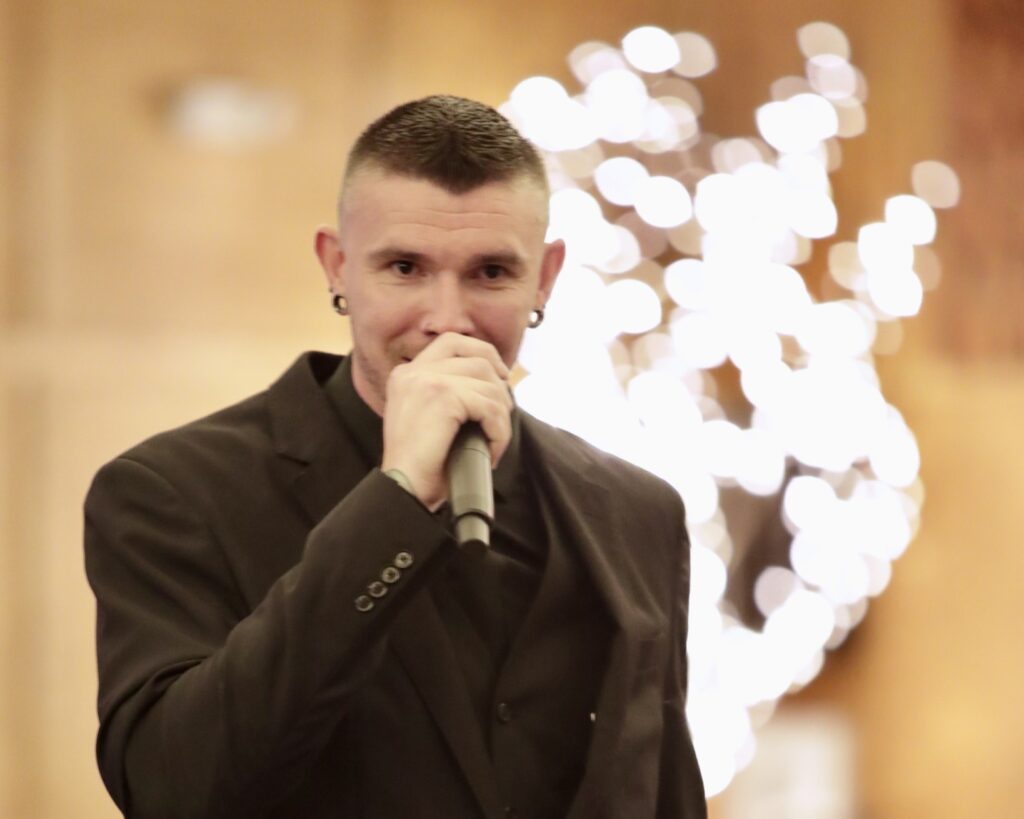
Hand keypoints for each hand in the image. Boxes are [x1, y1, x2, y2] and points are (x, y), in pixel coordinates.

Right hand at [380, 333, 512, 509]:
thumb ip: (447, 394)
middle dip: (499, 380)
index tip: (500, 375)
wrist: (402, 489)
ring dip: (501, 414)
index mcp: (406, 374)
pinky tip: (493, 449)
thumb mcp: (428, 419)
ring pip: (488, 383)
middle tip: (505, 408)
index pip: (451, 342)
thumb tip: (493, 383)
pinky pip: (489, 406)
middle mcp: (413, 371)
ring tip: (495, 439)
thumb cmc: (419, 465)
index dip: (482, 352)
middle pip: (475, 355)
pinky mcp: (442, 396)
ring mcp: (427, 381)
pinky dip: (499, 430)